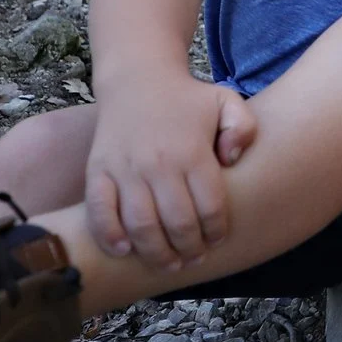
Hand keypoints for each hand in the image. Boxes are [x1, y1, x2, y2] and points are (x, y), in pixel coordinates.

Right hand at [84, 75, 259, 269]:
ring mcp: (125, 169)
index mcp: (192, 152)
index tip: (217, 240)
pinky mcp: (98, 171)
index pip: (210, 207)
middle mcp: (158, 163)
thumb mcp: (227, 101)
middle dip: (190, 249)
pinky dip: (110, 237)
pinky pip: (99, 212)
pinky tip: (125, 250)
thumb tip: (232, 160)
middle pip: (177, 224)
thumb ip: (243, 129)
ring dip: (156, 253)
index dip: (216, 232)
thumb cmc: (187, 98)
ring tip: (169, 264)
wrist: (137, 78)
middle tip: (194, 259)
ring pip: (140, 226)